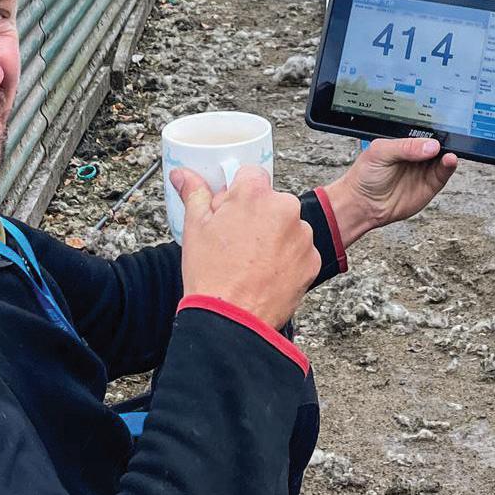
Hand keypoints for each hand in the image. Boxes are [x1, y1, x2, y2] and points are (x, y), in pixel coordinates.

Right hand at [174, 166, 320, 328]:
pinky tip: (267, 274)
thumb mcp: (195, 228)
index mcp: (255, 194)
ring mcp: (302, 235)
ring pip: (287, 225)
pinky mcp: (312, 260)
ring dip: (274, 236)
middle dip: (257, 216)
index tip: (230, 211)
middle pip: (271, 201)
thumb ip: (194, 193)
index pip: (251, 175)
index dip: (238, 194)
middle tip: (236, 242)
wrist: (232, 322)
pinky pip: (299, 250)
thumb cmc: (211, 274)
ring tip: (251, 262)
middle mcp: (285, 208)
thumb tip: (183, 173)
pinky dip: (287, 258)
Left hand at [322, 138, 457, 249]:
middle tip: (449, 139)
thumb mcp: (380, 153)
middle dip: (445, 140)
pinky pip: (443, 174)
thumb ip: (404, 147)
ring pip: (443, 158)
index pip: (423, 132)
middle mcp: (416, 155)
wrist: (362, 204)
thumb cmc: (365, 176)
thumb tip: (430, 145)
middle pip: (436, 144)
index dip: (432, 130)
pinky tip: (449, 160)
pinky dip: (448, 166)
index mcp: (404, 143)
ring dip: (449, 153)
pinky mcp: (430, 185)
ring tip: (449, 152)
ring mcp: (423, 170)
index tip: (441, 128)